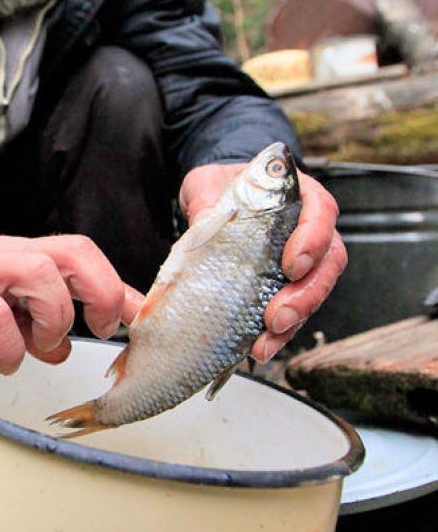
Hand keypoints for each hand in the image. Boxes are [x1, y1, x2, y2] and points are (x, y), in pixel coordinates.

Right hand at [0, 232, 140, 374]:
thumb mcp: (10, 297)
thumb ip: (43, 315)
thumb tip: (71, 346)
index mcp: (33, 255)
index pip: (86, 257)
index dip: (119, 287)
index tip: (137, 321)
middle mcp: (15, 253)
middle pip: (76, 252)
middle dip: (101, 293)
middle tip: (97, 329)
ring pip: (40, 275)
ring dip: (53, 319)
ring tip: (42, 347)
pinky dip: (7, 345)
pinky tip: (5, 361)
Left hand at [179, 162, 346, 361]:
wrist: (214, 196)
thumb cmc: (222, 184)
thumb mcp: (208, 184)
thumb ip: (208, 202)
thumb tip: (204, 226)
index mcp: (301, 195)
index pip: (321, 213)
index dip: (313, 240)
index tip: (292, 264)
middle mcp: (310, 229)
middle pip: (327, 263)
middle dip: (305, 296)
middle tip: (278, 317)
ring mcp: (303, 260)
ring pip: (314, 293)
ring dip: (293, 322)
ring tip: (265, 343)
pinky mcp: (285, 286)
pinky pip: (292, 310)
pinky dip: (278, 333)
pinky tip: (258, 347)